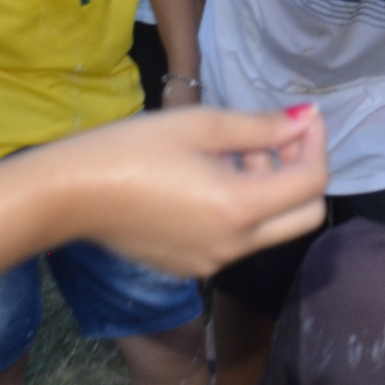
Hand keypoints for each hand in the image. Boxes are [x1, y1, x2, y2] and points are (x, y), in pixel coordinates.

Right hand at [44, 104, 327, 274]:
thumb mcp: (200, 126)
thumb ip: (261, 126)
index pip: (312, 183)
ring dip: (269, 189)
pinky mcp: (192, 268)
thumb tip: (305, 118)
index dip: (316, 144)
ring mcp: (213, 263)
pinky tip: (207, 179)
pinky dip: (241, 209)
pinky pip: (238, 240)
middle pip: (305, 216)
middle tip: (274, 138)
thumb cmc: (132, 149)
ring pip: (271, 228)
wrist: (68, 196)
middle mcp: (234, 246)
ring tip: (231, 151)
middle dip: (301, 172)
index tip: (304, 116)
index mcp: (240, 209)